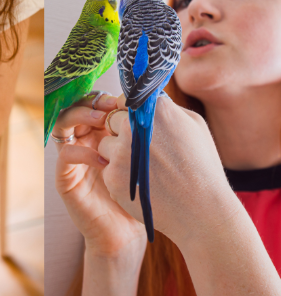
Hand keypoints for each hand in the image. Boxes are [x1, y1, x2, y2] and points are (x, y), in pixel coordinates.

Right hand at [53, 94, 146, 256]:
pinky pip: (65, 155)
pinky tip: (103, 159)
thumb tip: (155, 103)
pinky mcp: (66, 178)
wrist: (128, 232)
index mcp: (102, 133)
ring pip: (63, 124)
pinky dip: (81, 151)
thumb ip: (142, 133)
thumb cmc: (141, 194)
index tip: (126, 97)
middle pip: (76, 107)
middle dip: (92, 102)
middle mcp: (84, 141)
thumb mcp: (144, 157)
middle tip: (111, 105)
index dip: (106, 97)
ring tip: (102, 121)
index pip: (95, 103)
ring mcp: (73, 158)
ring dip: (80, 117)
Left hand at [98, 96, 235, 244]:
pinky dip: (120, 177)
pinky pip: (107, 169)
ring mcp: (120, 151)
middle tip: (145, 151)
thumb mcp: (194, 125)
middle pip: (111, 121)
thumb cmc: (202, 166)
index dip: (129, 113)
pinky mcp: (112, 175)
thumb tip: (148, 97)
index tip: (138, 124)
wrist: (202, 211)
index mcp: (154, 109)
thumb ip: (166, 107)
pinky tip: (142, 184)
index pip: (124, 99)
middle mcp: (132, 126)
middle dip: (122, 133)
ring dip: (118, 155)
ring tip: (146, 170)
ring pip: (106, 145)